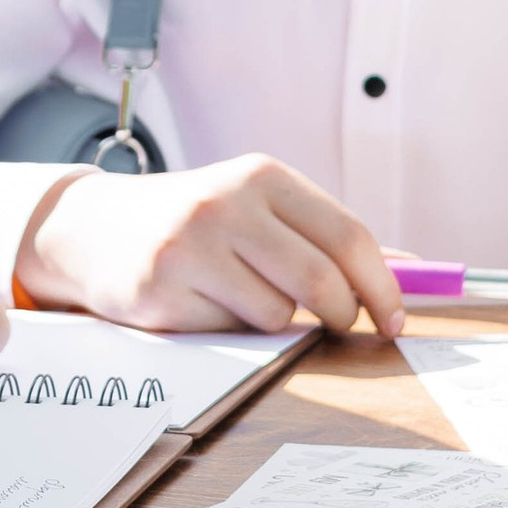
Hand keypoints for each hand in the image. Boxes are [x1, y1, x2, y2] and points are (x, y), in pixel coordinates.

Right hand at [18, 154, 404, 338]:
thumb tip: (412, 271)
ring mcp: (191, 244)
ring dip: (276, 322)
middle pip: (321, 281)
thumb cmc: (195, 224)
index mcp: (262, 176)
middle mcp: (227, 203)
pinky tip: (203, 304)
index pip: (348, 236)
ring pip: (277, 314)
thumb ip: (327, 237)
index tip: (394, 320)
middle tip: (335, 325)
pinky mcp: (162, 286)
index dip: (382, 287)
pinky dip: (231, 330)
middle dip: (341, 315)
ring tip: (243, 298)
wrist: (94, 229)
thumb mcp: (258, 209)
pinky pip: (230, 331)